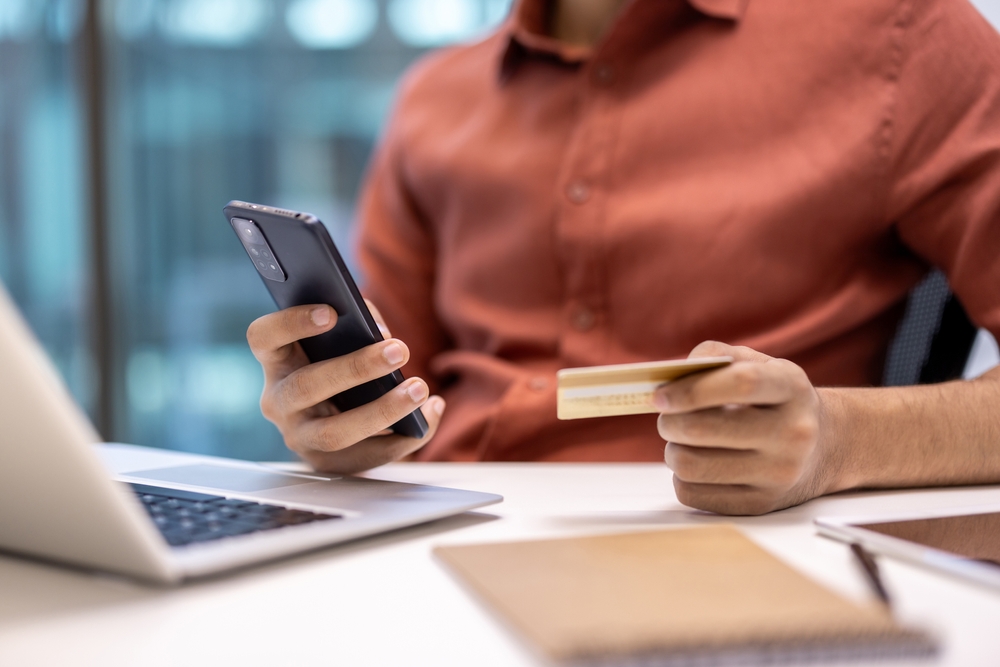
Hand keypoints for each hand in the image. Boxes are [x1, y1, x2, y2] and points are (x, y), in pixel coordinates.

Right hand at [246, 302, 443, 473]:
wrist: (337, 414)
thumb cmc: (339, 362)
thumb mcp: (341, 339)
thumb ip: (358, 324)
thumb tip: (381, 334)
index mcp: (276, 360)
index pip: (264, 337)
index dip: (291, 323)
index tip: (331, 312)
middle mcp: (278, 401)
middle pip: (305, 387)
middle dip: (355, 368)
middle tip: (398, 350)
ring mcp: (299, 436)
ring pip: (334, 433)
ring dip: (382, 411)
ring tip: (420, 390)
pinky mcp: (327, 463)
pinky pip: (365, 457)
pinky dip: (404, 438)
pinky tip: (430, 414)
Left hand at [654, 341, 832, 514]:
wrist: (825, 447)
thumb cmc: (776, 399)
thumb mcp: (760, 364)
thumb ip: (717, 357)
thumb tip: (672, 379)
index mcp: (791, 388)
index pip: (740, 383)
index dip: (691, 389)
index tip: (660, 396)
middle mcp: (792, 433)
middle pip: (703, 429)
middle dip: (669, 422)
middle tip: (667, 418)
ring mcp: (778, 474)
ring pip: (691, 466)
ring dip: (672, 451)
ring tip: (683, 441)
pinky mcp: (761, 504)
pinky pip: (693, 494)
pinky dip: (683, 478)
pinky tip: (699, 464)